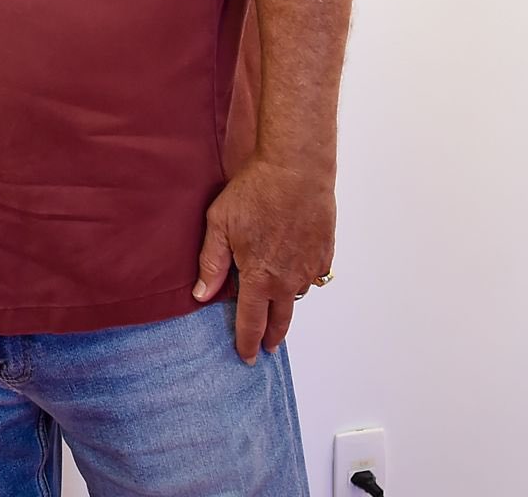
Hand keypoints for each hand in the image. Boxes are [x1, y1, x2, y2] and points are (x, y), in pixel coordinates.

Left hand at [192, 156, 334, 363]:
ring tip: (276, 301)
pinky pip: (313, 274)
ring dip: (286, 301)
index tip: (246, 356)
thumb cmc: (255, 191)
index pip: (251, 322)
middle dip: (271, 336)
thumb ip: (212, 263)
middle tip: (266, 346)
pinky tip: (294, 267)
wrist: (296, 169)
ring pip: (296, 294)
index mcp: (260, 278)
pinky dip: (302, 277)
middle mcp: (288, 280)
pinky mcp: (325, 252)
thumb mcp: (220, 224)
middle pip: (280, 320)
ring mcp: (310, 268)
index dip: (247, 342)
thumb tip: (202, 294)